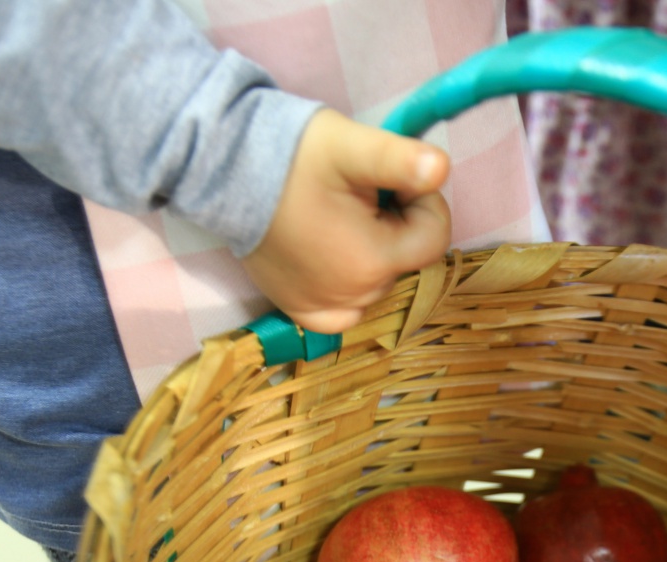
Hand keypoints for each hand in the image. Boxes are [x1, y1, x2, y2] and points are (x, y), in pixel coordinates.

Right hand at [243, 110, 451, 333]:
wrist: (225, 168)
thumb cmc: (293, 154)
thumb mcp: (351, 145)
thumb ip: (399, 160)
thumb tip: (441, 168)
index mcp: (372, 260)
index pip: (434, 236)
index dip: (421, 202)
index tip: (387, 181)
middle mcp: (353, 295)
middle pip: (404, 260)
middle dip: (393, 226)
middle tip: (354, 194)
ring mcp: (324, 308)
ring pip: (378, 283)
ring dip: (371, 252)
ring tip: (335, 215)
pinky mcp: (299, 310)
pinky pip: (345, 312)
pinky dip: (349, 287)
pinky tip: (331, 256)